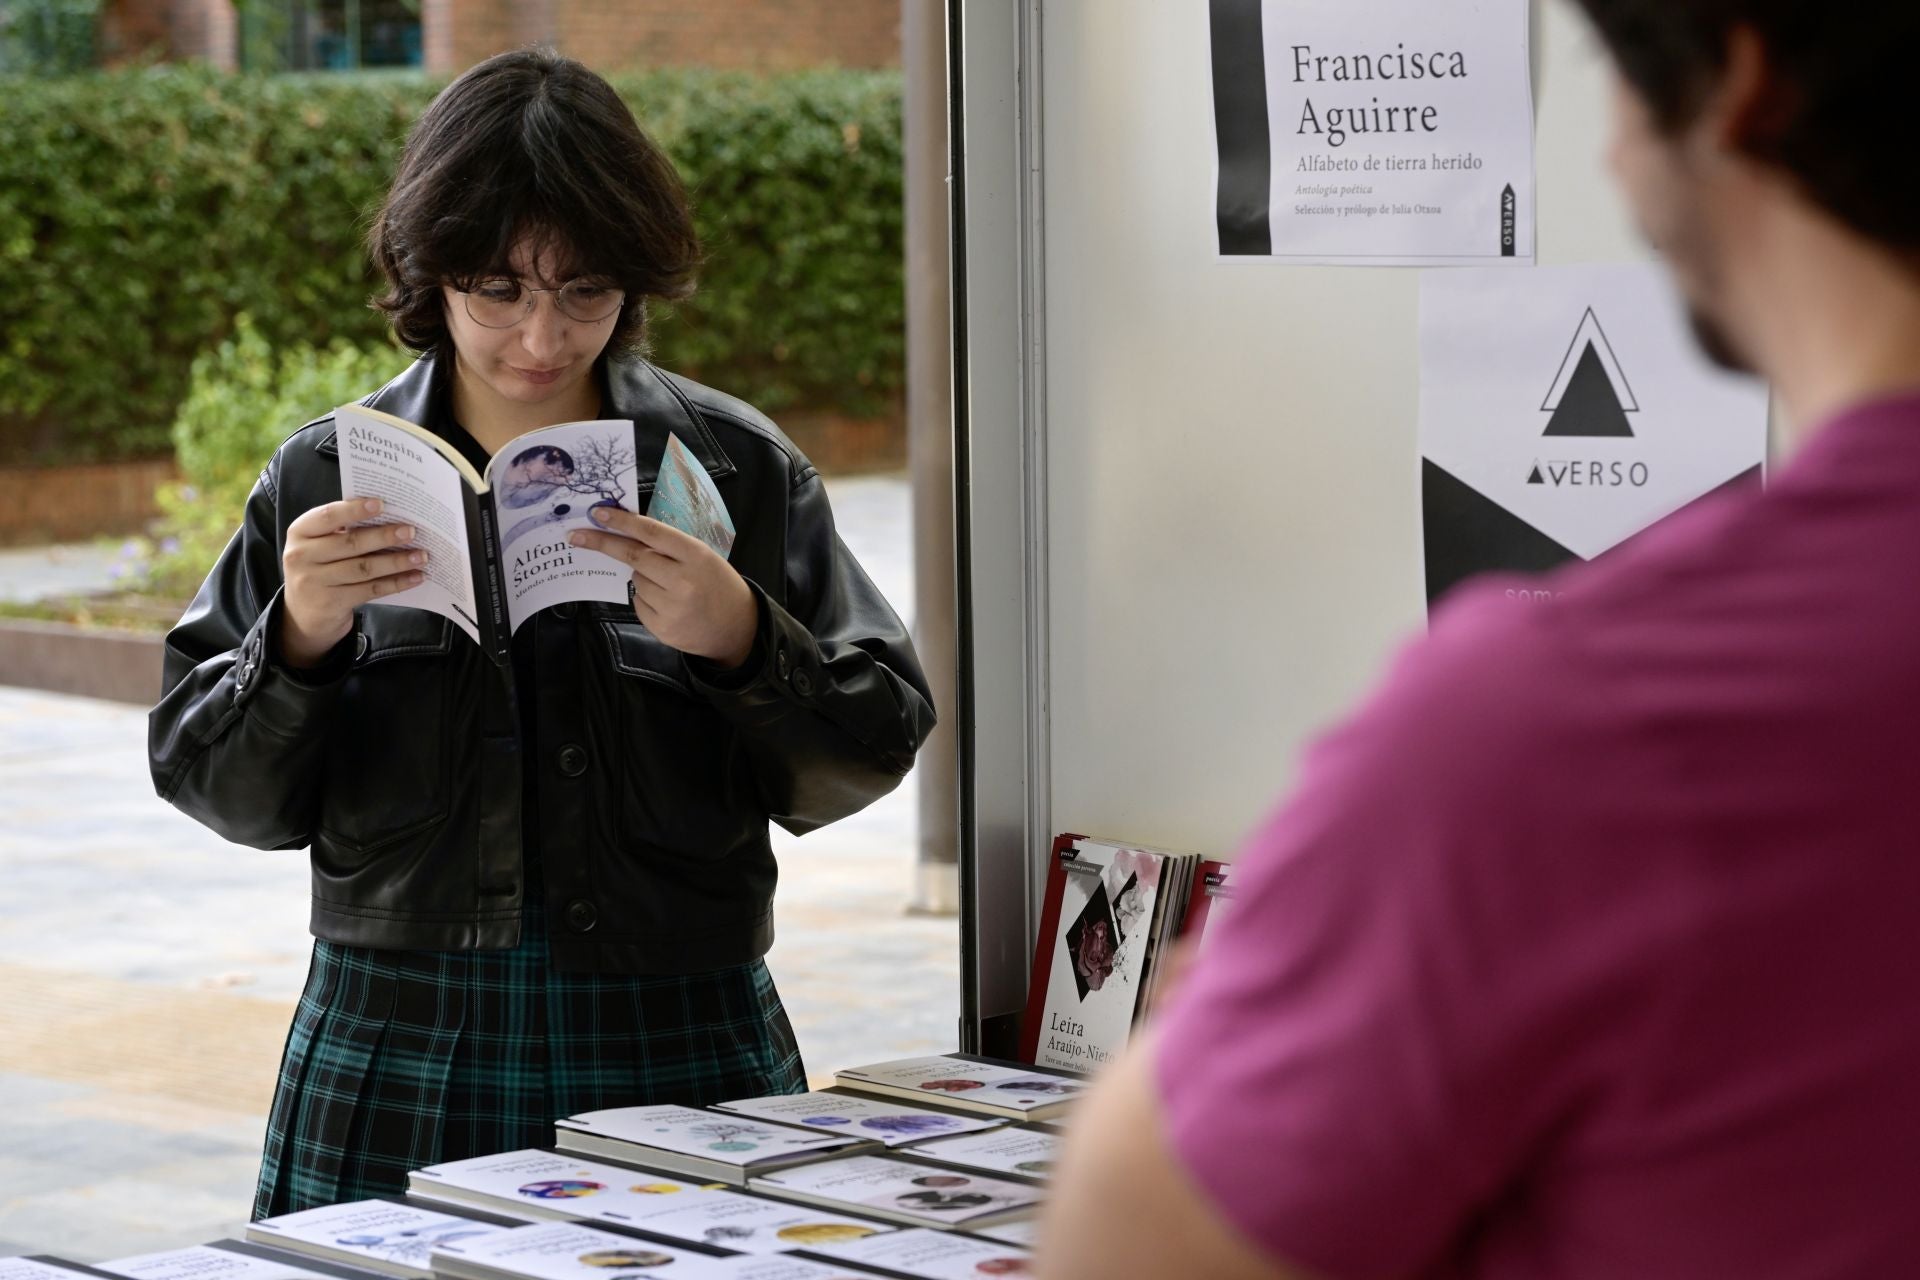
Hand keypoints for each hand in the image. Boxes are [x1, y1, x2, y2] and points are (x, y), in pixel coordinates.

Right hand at [279, 497, 426, 667]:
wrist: (301, 614)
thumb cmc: (317, 568)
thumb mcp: (318, 545)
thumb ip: (341, 530)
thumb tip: (387, 516)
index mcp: (300, 532)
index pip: (327, 516)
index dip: (354, 510)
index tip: (381, 504)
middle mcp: (302, 555)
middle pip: (350, 543)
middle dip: (385, 536)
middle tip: (411, 531)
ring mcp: (315, 581)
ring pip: (364, 568)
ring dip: (396, 561)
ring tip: (420, 556)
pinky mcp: (332, 603)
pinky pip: (370, 590)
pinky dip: (395, 583)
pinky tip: (415, 577)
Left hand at [569, 509, 756, 666]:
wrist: (736, 628)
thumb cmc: (717, 584)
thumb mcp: (703, 557)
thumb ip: (671, 547)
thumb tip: (628, 532)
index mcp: (696, 555)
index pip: (651, 533)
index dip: (622, 521)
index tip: (597, 513)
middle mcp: (682, 580)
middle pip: (633, 556)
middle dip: (603, 543)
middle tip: (577, 535)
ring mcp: (671, 606)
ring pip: (635, 580)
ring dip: (641, 576)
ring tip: (667, 586)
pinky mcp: (661, 627)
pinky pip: (638, 603)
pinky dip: (644, 598)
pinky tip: (666, 603)